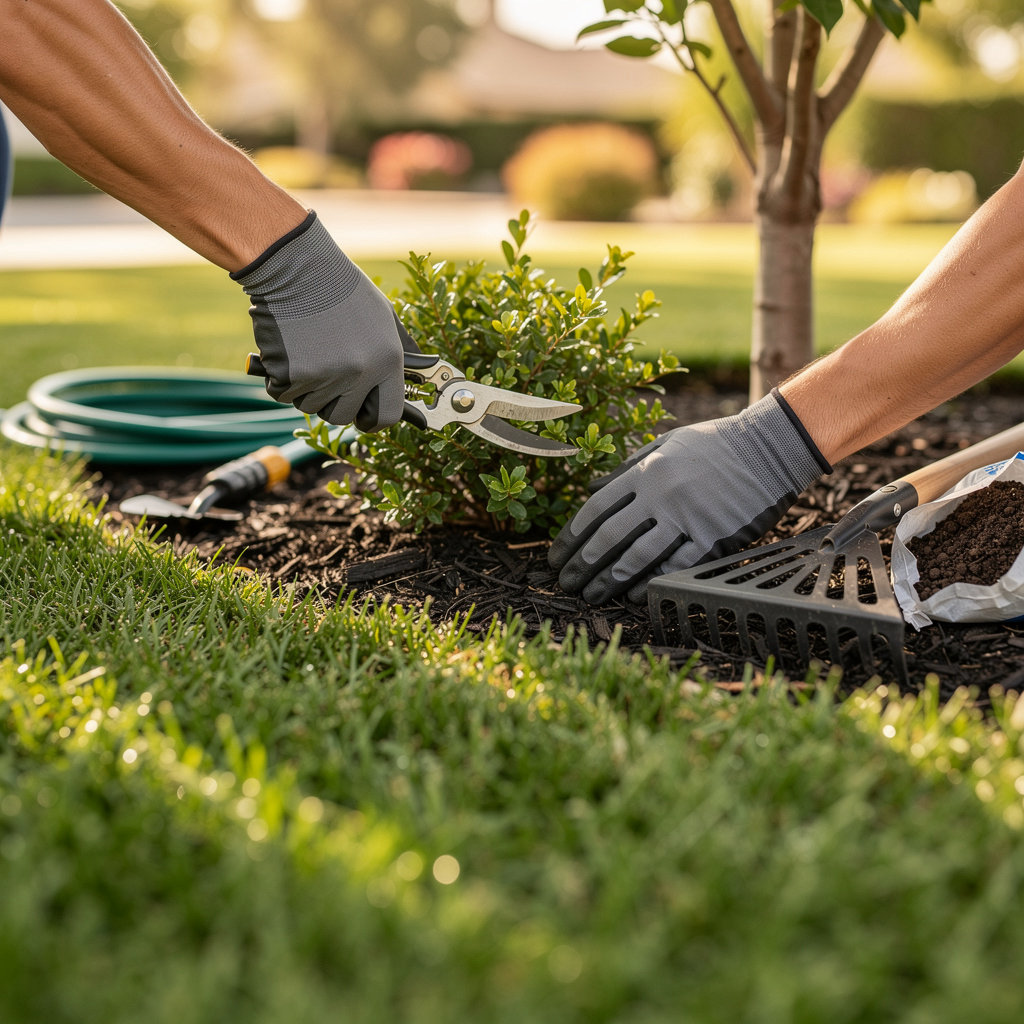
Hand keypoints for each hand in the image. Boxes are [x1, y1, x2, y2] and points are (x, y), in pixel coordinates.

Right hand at [231, 211, 405, 429]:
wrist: (295, 266)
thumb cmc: (340, 287)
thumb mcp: (384, 314)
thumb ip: (401, 349)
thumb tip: (420, 373)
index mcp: (387, 361)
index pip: (386, 416)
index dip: (372, 419)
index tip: (363, 416)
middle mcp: (360, 373)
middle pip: (342, 415)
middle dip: (331, 401)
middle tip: (323, 372)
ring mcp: (325, 377)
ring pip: (310, 406)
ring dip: (305, 387)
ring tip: (306, 350)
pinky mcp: (291, 375)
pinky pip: (283, 394)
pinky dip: (280, 378)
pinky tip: (287, 349)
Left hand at [548, 390, 829, 603]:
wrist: (768, 447)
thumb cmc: (714, 444)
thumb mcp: (665, 443)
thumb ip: (627, 468)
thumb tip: (590, 491)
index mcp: (645, 471)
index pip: (596, 509)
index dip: (571, 536)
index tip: (556, 555)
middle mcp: (660, 495)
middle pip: (610, 536)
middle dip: (583, 563)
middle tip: (565, 583)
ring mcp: (687, 517)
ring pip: (638, 556)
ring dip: (609, 579)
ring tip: (590, 595)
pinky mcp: (713, 536)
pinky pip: (676, 565)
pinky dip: (651, 583)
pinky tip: (632, 595)